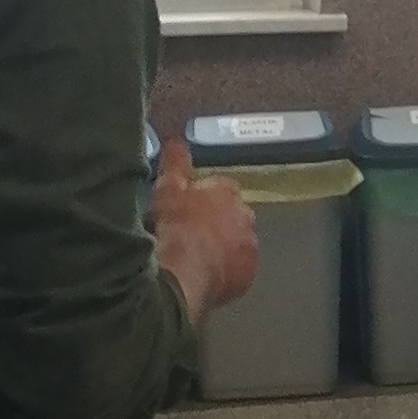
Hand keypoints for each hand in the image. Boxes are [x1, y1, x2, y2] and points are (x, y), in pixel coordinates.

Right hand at [152, 139, 257, 322]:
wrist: (182, 274)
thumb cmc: (174, 227)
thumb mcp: (167, 190)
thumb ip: (175, 164)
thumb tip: (176, 141)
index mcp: (228, 191)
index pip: (220, 188)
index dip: (201, 199)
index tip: (186, 210)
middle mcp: (246, 215)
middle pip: (232, 215)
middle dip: (216, 222)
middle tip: (190, 235)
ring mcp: (250, 246)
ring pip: (236, 243)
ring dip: (222, 247)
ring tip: (196, 258)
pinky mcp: (248, 275)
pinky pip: (237, 270)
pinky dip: (225, 271)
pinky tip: (205, 276)